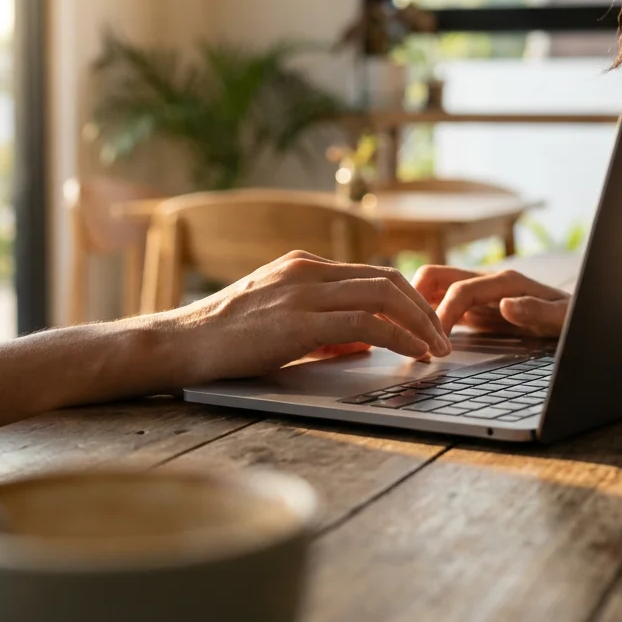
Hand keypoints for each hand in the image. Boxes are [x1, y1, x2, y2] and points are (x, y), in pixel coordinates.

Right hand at [168, 251, 452, 382]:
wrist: (178, 343)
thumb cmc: (221, 341)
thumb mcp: (277, 325)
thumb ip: (321, 330)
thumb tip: (363, 345)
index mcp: (302, 267)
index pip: (372, 273)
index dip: (409, 298)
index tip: (427, 324)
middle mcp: (307, 271)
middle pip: (388, 278)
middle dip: (424, 309)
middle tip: (444, 338)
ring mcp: (303, 292)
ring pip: (384, 295)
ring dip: (420, 323)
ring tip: (438, 350)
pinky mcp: (300, 321)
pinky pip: (367, 325)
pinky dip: (400, 338)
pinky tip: (414, 355)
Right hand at [413, 265, 569, 337]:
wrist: (577, 317)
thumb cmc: (571, 318)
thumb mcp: (562, 317)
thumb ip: (537, 311)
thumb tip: (507, 305)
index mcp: (505, 281)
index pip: (461, 289)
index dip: (445, 312)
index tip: (437, 339)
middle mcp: (488, 281)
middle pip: (438, 276)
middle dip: (416, 298)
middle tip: (407, 330)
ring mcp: (480, 293)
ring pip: (435, 289)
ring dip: (417, 306)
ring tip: (407, 334)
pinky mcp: (476, 308)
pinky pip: (443, 306)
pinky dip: (426, 316)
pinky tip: (420, 337)